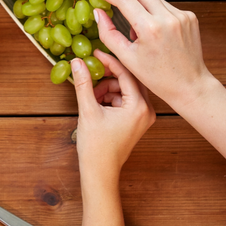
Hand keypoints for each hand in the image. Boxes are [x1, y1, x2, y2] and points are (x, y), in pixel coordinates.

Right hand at [72, 50, 155, 172]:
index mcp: (139, 106)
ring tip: (92, 96)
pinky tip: (98, 104)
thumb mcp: (88, 110)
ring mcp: (144, 116)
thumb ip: (84, 83)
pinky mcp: (138, 121)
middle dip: (108, 76)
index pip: (126, 74)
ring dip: (108, 88)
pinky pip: (126, 100)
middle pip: (129, 80)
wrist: (100, 172)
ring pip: (126, 90)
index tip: (95, 53)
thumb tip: (77, 62)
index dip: (109, 61)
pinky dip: (111, 98)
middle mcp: (147, 110)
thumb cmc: (96, 146)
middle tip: (92, 71)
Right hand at [93, 0, 212, 109]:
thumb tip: (98, 12)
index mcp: (150, 28)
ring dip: (140, 3)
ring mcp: (182, 15)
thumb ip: (108, 34)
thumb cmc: (158, 77)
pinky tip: (154, 31)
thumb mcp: (127, 58)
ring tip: (136, 26)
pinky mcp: (190, 17)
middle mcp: (168, 18)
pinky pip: (166, 6)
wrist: (190, 85)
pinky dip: (155, 12)